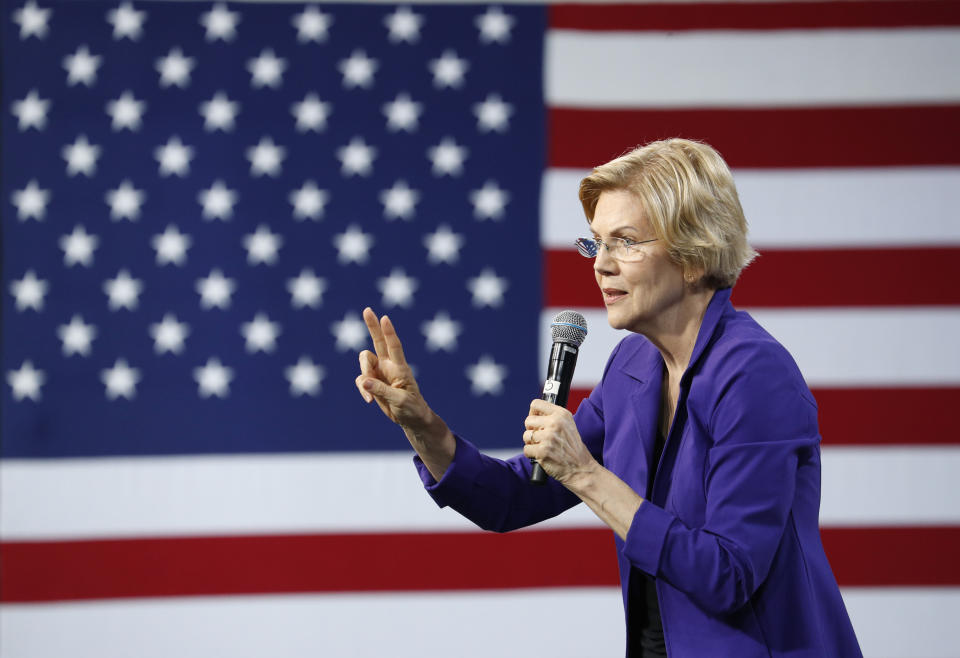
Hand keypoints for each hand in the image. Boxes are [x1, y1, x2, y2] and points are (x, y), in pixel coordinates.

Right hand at [355, 307, 431, 429]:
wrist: (411, 419)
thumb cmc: (411, 408)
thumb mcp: (400, 401)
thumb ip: (382, 391)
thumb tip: (364, 381)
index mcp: (400, 368)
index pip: (394, 346)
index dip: (389, 333)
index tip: (385, 318)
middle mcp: (389, 365)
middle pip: (378, 341)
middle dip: (372, 326)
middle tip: (367, 309)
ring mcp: (379, 372)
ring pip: (364, 362)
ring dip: (363, 375)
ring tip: (370, 395)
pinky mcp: (372, 381)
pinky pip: (360, 379)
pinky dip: (362, 389)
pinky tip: (369, 400)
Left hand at [522, 399, 598, 486]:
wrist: (581, 468)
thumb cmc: (573, 448)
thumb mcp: (568, 426)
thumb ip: (553, 418)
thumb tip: (534, 414)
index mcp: (561, 414)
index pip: (536, 404)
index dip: (533, 413)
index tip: (536, 420)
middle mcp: (555, 423)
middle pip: (528, 420)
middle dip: (531, 430)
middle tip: (540, 437)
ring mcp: (548, 437)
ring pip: (526, 436)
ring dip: (531, 443)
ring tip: (542, 447)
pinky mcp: (542, 451)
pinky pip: (526, 449)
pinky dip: (531, 454)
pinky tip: (542, 456)